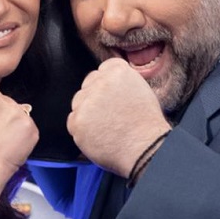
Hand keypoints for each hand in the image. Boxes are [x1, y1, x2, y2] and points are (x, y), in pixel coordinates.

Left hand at [67, 58, 171, 175]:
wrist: (145, 147)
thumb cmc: (147, 125)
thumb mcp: (140, 91)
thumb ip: (120, 83)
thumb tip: (108, 85)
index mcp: (117, 71)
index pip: (101, 71)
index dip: (105, 87)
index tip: (110, 98)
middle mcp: (100, 82)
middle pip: (87, 87)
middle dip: (94, 100)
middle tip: (108, 117)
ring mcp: (87, 101)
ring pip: (78, 104)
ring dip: (87, 115)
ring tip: (106, 128)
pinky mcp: (78, 120)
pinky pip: (73, 122)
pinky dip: (82, 131)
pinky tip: (99, 136)